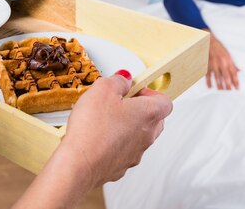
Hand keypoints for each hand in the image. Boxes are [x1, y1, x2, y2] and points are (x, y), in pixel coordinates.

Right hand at [64, 71, 172, 185]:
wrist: (79, 163)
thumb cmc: (93, 129)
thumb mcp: (103, 89)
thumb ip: (118, 80)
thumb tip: (124, 79)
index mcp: (149, 113)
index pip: (164, 100)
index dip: (150, 92)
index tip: (134, 88)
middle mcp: (147, 135)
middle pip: (154, 119)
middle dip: (139, 109)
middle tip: (119, 102)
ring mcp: (135, 153)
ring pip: (138, 135)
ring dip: (126, 126)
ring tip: (104, 119)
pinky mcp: (121, 166)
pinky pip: (123, 150)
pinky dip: (114, 143)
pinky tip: (97, 136)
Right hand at [206, 31, 239, 89]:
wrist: (209, 42)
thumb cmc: (219, 48)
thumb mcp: (228, 55)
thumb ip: (233, 64)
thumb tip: (240, 71)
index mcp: (228, 61)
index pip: (233, 73)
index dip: (236, 81)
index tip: (237, 88)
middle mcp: (221, 64)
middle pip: (226, 77)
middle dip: (229, 86)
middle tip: (230, 93)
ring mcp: (214, 65)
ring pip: (217, 78)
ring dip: (220, 86)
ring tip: (222, 92)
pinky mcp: (207, 65)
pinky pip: (208, 75)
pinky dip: (209, 82)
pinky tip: (210, 87)